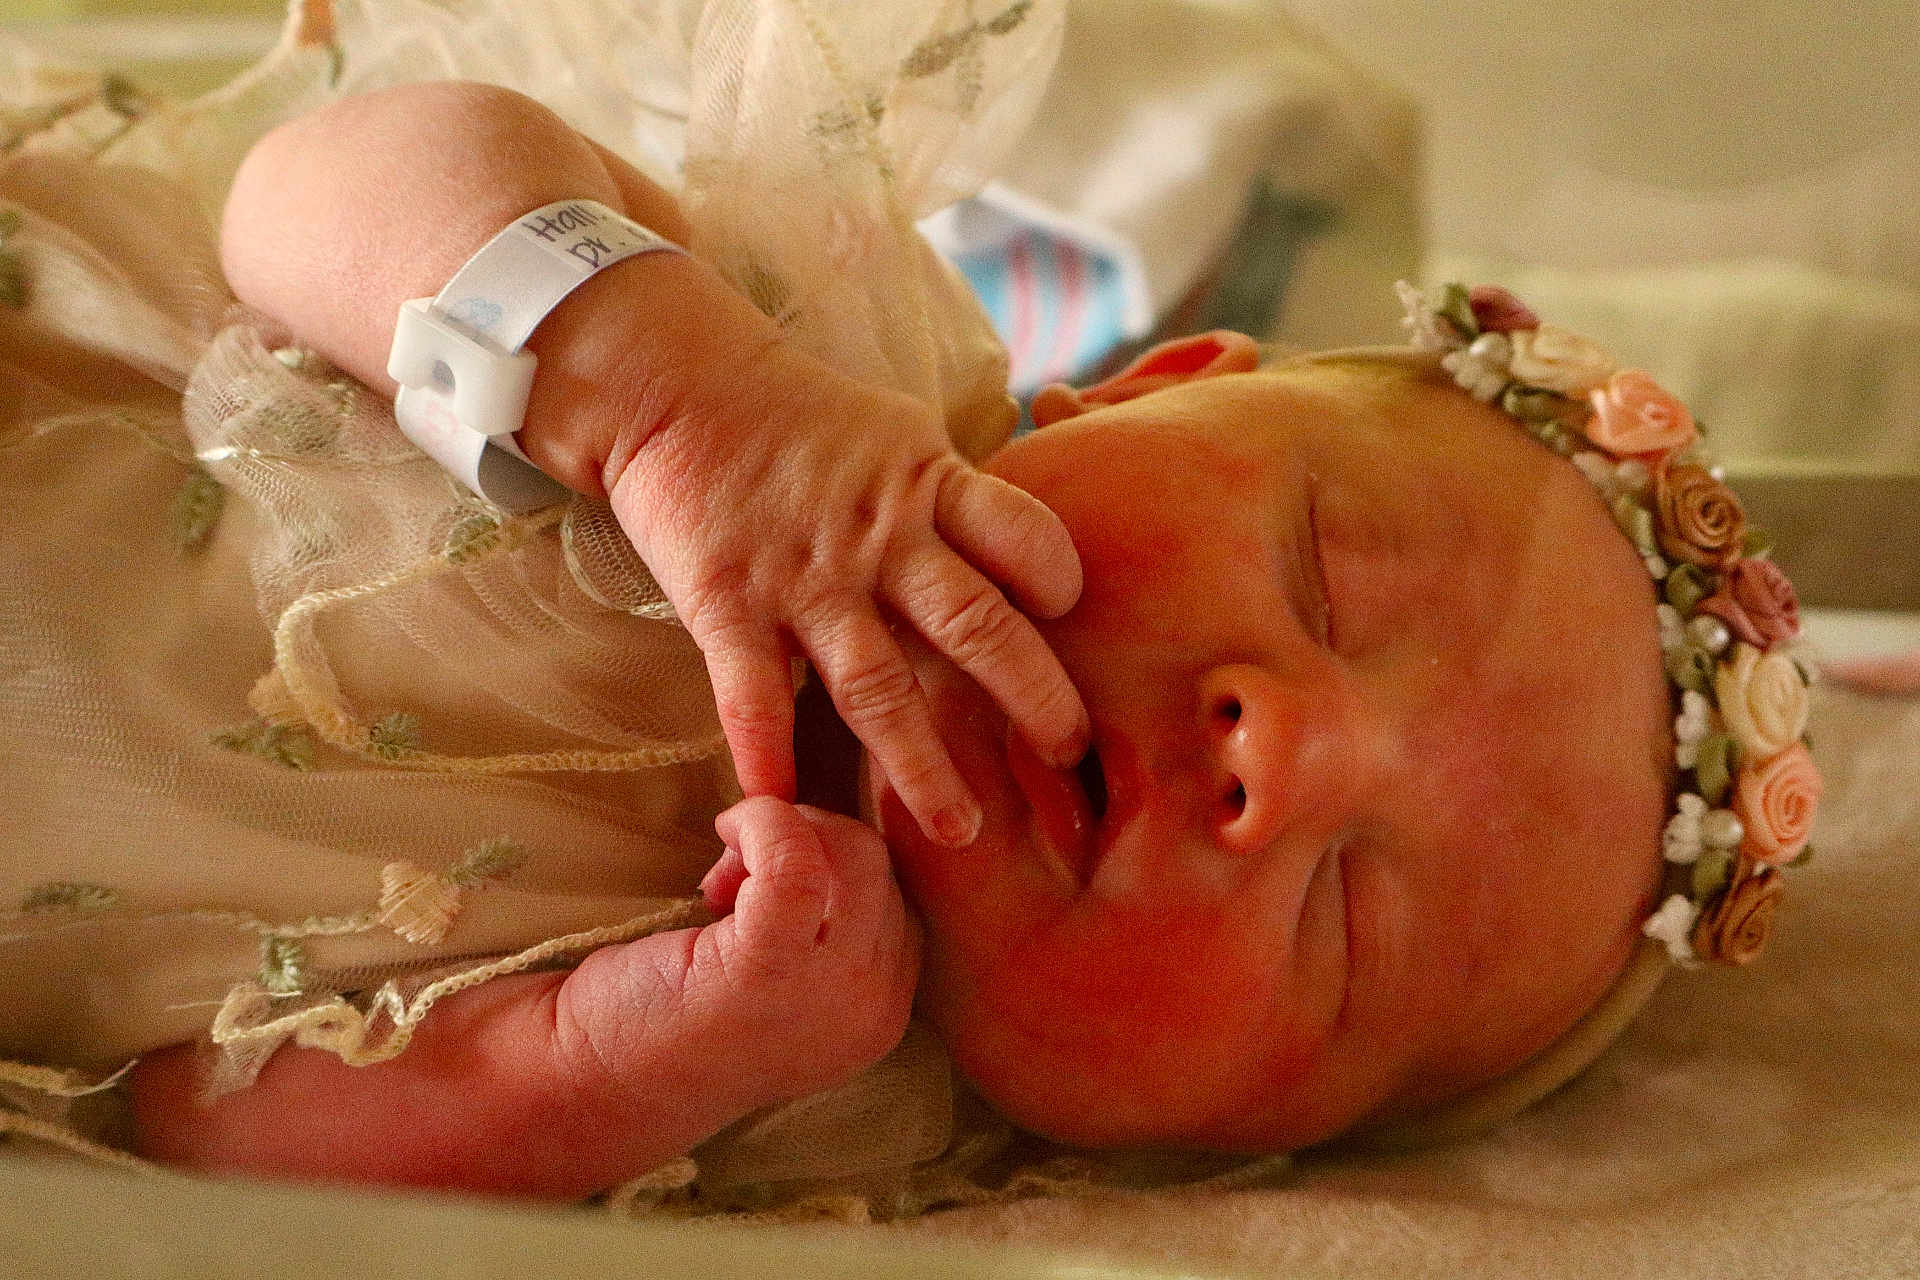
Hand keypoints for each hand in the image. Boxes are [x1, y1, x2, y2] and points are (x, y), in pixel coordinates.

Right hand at [610, 345, 1087, 845]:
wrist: (675, 386)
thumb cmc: (799, 417)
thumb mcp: (899, 433)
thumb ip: (954, 501)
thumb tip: (1023, 558)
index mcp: (929, 486)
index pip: (1022, 534)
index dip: (1059, 578)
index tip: (1075, 620)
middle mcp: (879, 539)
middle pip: (976, 626)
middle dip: (1033, 699)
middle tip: (1071, 757)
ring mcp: (805, 580)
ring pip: (879, 688)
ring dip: (922, 767)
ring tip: (960, 831)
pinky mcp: (729, 606)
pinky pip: (753, 697)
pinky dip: (766, 756)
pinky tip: (782, 809)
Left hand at [689, 798, 922, 1101]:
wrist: (593, 1081)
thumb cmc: (673, 1020)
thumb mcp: (788, 986)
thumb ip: (828, 933)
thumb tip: (827, 836)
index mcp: (880, 1016)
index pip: (896, 896)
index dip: (833, 866)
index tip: (760, 886)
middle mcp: (872, 1010)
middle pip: (880, 866)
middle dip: (812, 842)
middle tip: (734, 876)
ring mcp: (828, 992)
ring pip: (852, 854)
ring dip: (784, 832)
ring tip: (723, 876)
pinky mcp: (768, 966)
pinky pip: (796, 856)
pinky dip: (760, 823)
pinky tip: (723, 834)